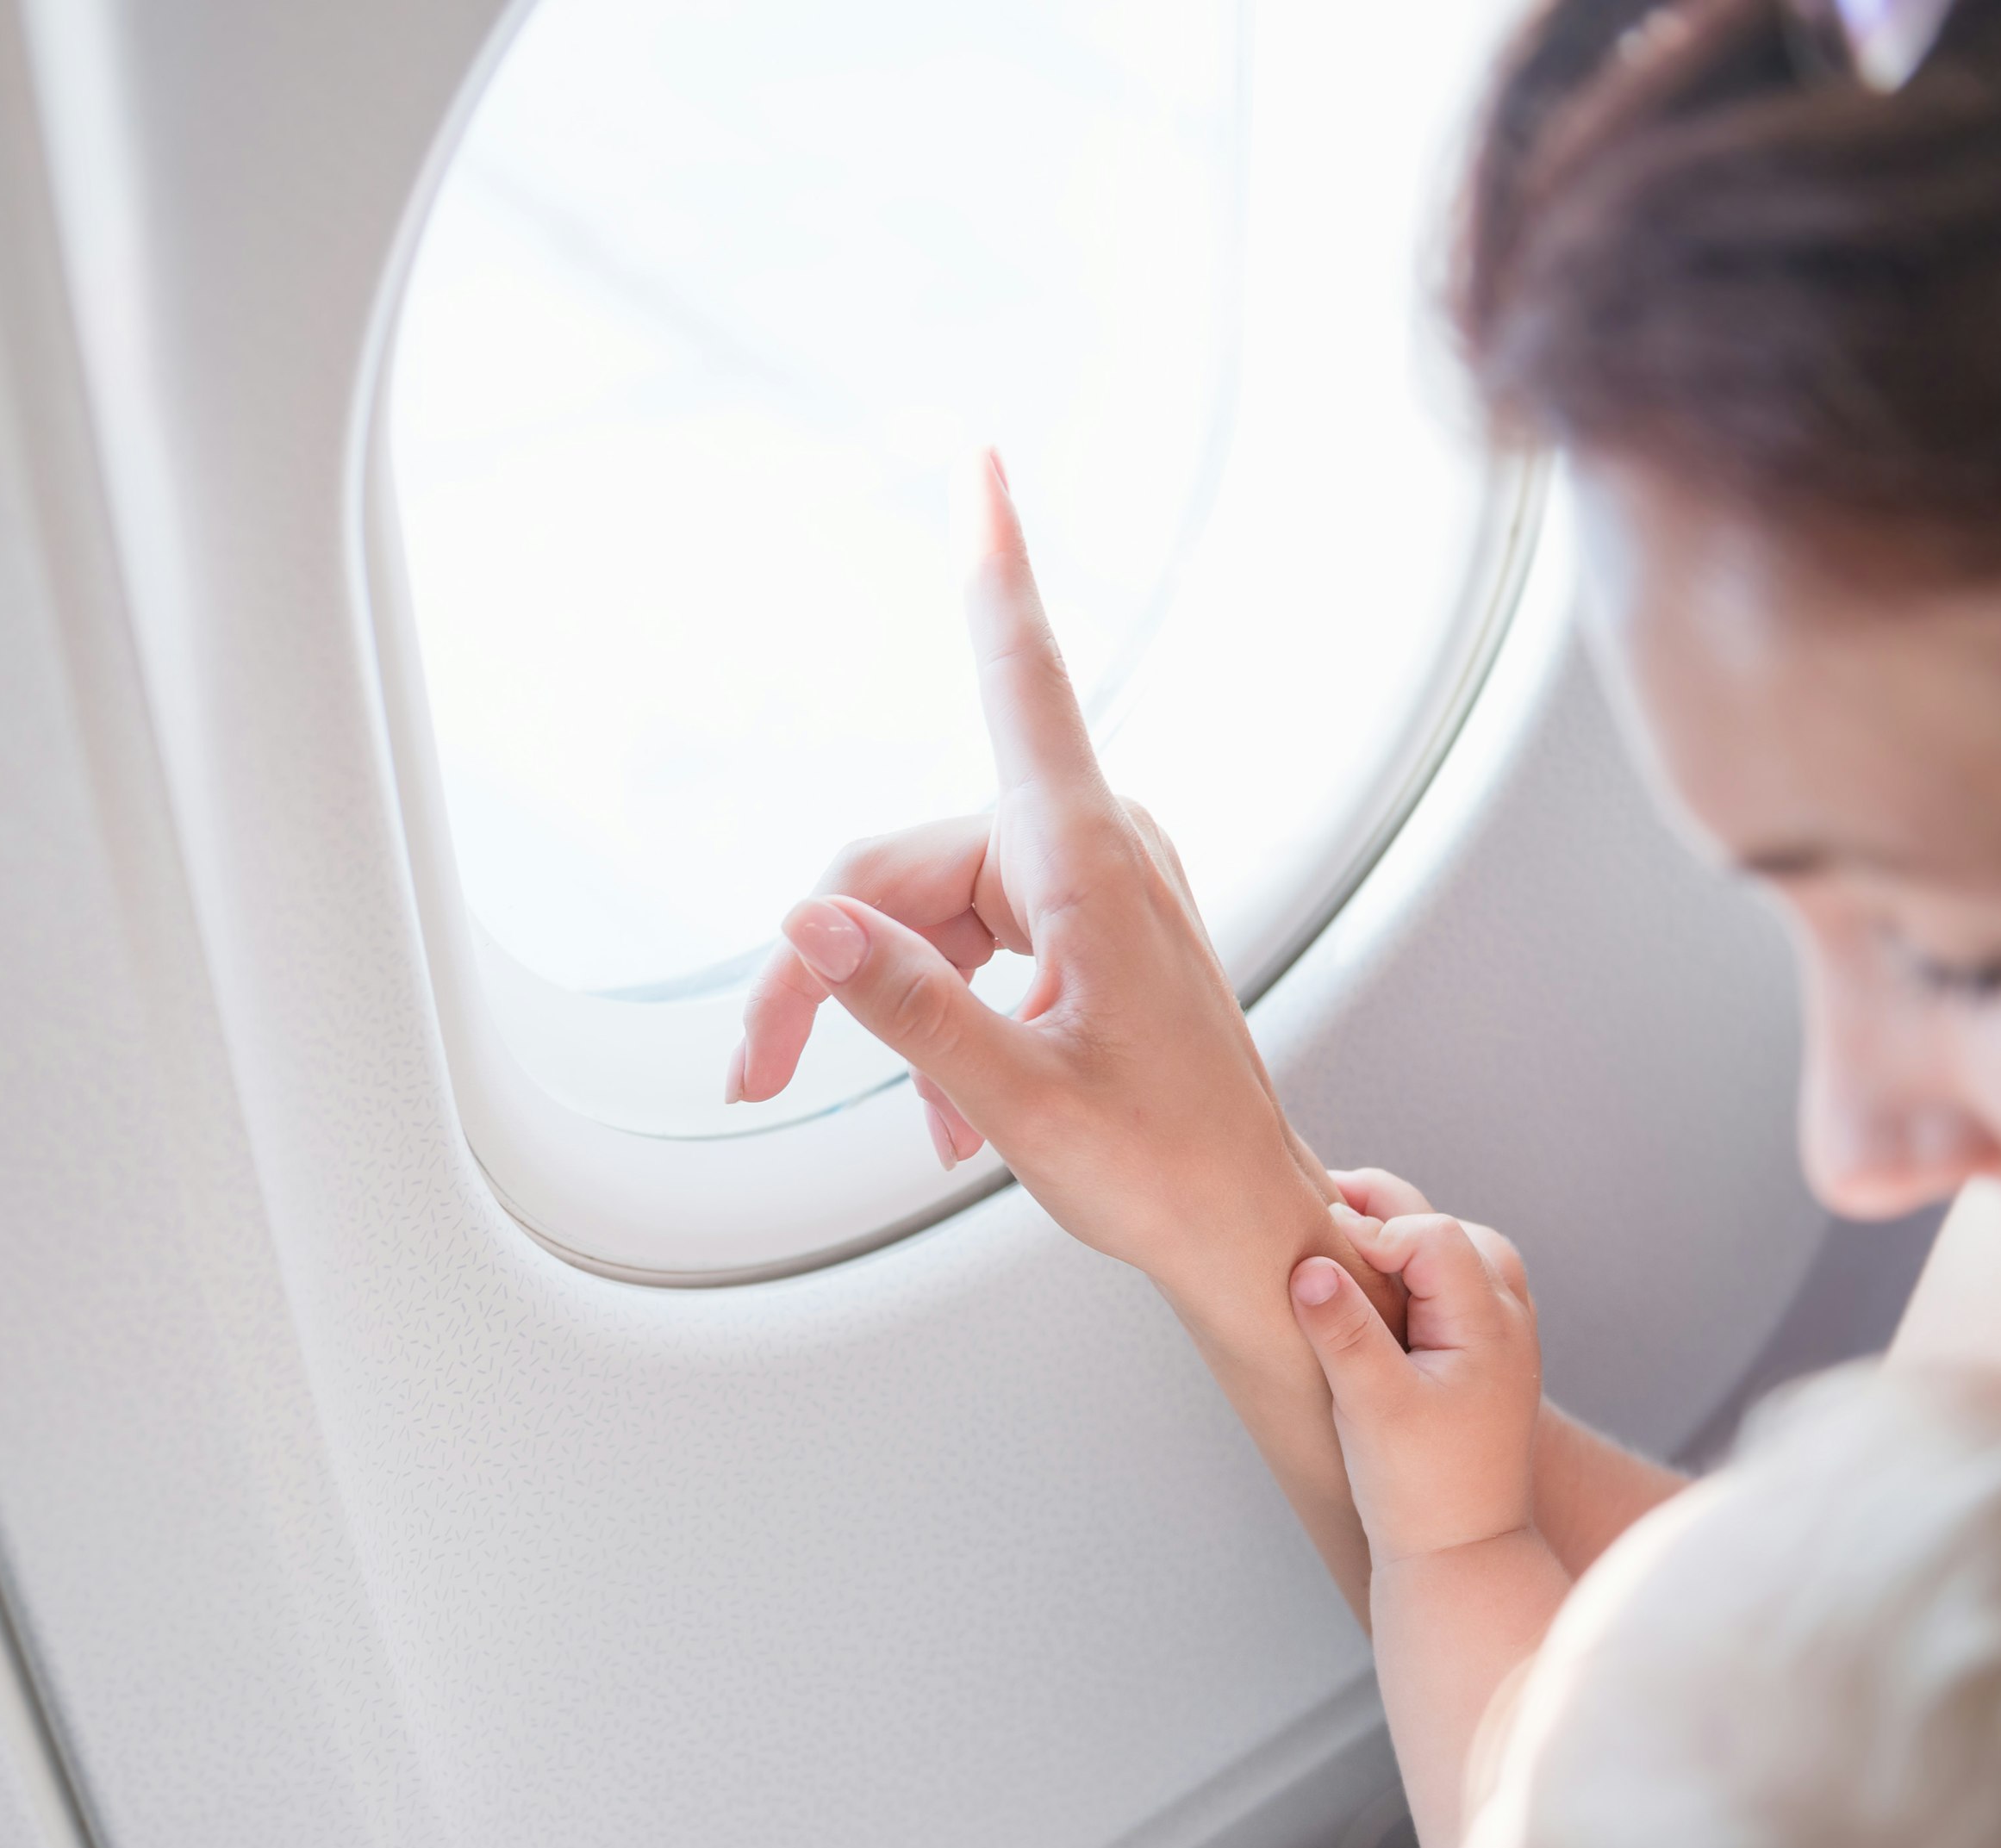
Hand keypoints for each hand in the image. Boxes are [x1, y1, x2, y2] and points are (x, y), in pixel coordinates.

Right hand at [729, 452, 1395, 1331]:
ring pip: (922, 916)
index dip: (992, 569)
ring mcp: (1089, 892)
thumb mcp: (1017, 1100)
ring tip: (896, 1124)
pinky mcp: (1083, 935)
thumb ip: (905, 1007)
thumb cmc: (1166, 1170)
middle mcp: (1090, 851)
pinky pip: (969, 950)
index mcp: (1087, 861)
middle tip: (754, 1072)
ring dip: (886, 1015)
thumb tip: (805, 926)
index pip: (1020, 680)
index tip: (982, 464)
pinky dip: (939, 1025)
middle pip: (902, 865)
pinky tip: (947, 1121)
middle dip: (821, 967)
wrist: (1246, 1231)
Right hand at [1291, 1207, 1541, 1568]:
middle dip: (1385, 1215)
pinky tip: (1377, 1289)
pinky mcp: (1488, 1358)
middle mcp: (1509, 1320)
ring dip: (1405, 1239)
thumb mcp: (1371, 1407)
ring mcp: (1505, 1338)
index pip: (1429, 1236)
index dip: (1369, 1229)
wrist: (1464, 1553)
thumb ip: (1343, 1332)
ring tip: (1347, 1239)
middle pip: (1449, 1231)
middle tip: (1318, 1207)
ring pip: (1460, 1253)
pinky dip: (1418, 1271)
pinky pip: (1459, 1285)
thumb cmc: (1419, 1487)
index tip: (1313, 1251)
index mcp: (1487, 1325)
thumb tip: (1309, 1267)